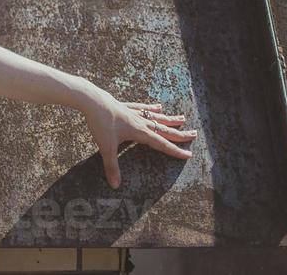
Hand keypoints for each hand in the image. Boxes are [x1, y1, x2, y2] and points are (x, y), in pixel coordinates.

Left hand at [75, 83, 195, 188]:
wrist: (91, 100)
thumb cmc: (100, 123)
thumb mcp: (106, 147)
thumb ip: (112, 167)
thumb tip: (115, 186)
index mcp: (140, 133)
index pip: (162, 144)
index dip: (175, 151)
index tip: (189, 155)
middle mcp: (141, 122)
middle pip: (164, 129)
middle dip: (180, 134)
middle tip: (195, 134)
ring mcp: (134, 113)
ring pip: (156, 117)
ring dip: (170, 119)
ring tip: (182, 118)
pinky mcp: (126, 106)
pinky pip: (143, 107)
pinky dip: (152, 108)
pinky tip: (159, 106)